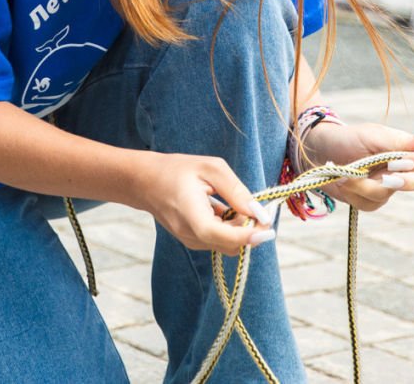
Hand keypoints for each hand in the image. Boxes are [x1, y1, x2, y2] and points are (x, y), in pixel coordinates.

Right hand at [132, 153, 272, 256]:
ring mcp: (190, 241)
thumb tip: (259, 213)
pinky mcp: (193, 240)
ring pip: (226, 244)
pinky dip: (229, 228)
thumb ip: (236, 191)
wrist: (145, 182)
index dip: (248, 235)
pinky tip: (224, 208)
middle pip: (230, 245)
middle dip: (249, 230)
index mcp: (191, 214)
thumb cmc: (178, 170)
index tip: (268, 227)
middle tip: (257, 208)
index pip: (222, 237)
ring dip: (239, 229)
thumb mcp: (211, 169)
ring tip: (233, 202)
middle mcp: (190, 234)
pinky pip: (218, 240)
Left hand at [298, 120, 413, 212]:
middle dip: (402, 181)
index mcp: (406, 149)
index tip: (402, 160)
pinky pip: (371, 204)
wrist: (319, 152)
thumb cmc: (348, 138)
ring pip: (389, 195)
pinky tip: (345, 181)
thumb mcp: (373, 136)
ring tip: (348, 172)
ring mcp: (387, 187)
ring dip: (366, 184)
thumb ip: (401, 141)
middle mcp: (401, 170)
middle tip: (385, 177)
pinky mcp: (370, 201)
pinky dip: (355, 192)